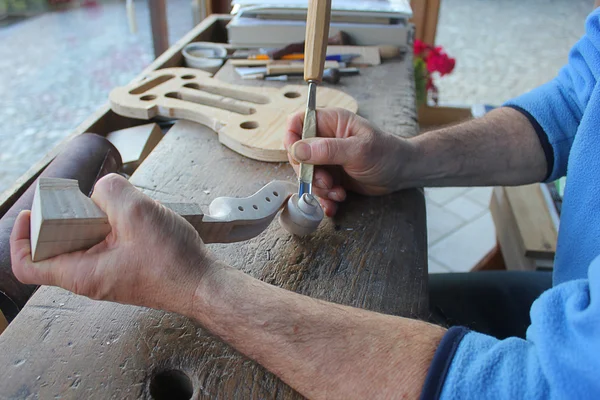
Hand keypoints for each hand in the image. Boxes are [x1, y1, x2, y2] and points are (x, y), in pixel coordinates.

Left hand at [10, 174, 214, 314]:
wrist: (202, 284)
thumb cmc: (173, 263)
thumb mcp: (138, 213)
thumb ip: (111, 191)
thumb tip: (102, 190)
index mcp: (82, 273)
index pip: (28, 265)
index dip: (20, 238)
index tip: (30, 215)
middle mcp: (91, 278)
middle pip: (58, 244)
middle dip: (67, 217)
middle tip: (85, 200)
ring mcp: (109, 274)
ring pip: (87, 241)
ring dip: (97, 219)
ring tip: (122, 208)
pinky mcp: (126, 268)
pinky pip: (109, 243)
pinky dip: (115, 226)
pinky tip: (138, 217)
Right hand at [284, 108, 413, 216]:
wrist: (402, 173)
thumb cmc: (386, 153)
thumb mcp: (358, 150)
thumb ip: (327, 149)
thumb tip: (297, 149)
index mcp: (330, 122)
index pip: (297, 123)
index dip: (292, 139)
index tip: (298, 159)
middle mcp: (324, 138)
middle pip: (298, 154)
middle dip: (308, 173)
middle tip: (326, 182)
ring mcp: (327, 158)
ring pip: (307, 174)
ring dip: (319, 189)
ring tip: (338, 193)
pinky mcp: (331, 176)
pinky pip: (317, 188)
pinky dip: (324, 198)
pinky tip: (335, 203)